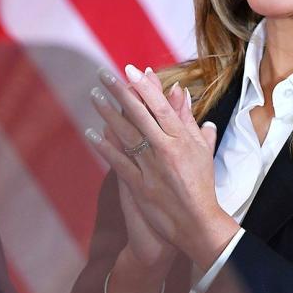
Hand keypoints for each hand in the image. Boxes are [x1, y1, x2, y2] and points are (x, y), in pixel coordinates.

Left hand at [87, 67, 238, 273]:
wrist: (197, 224)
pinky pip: (118, 162)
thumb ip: (188, 120)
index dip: (144, 87)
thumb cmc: (201, 184)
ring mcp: (151, 168)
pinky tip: (91, 133)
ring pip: (126, 135)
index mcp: (182, 140)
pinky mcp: (140, 186)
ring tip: (94, 95)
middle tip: (103, 73)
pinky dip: (104, 147)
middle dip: (120, 92)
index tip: (130, 69)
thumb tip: (180, 91)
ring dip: (107, 114)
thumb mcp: (201, 149)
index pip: (161, 107)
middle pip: (140, 115)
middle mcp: (166, 151)